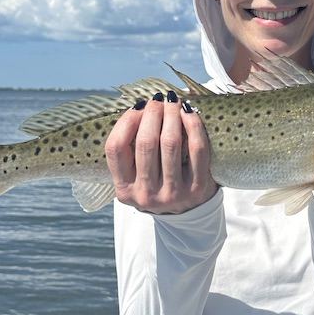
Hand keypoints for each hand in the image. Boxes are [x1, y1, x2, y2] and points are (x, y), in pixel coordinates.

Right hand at [105, 92, 217, 213]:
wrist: (188, 214)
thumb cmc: (157, 184)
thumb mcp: (134, 177)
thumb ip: (130, 150)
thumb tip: (139, 106)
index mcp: (124, 190)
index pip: (115, 148)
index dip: (126, 121)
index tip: (138, 106)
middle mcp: (146, 195)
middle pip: (145, 142)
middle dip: (152, 113)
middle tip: (158, 100)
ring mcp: (173, 194)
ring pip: (170, 143)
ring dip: (171, 114)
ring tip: (173, 102)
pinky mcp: (198, 188)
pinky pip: (197, 149)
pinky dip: (193, 125)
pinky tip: (189, 113)